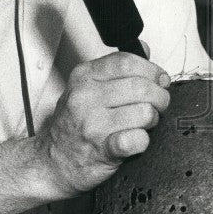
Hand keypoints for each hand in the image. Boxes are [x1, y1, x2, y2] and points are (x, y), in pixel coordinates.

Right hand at [36, 49, 170, 198]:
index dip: (152, 70)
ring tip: (143, 124)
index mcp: (84, 77)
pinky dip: (143, 140)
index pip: (127, 62)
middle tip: (158, 105)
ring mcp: (93, 124)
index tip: (160, 80)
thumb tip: (145, 50)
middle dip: (159, 96)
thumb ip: (116, 68)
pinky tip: (135, 140)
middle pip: (141, 86)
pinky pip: (138, 139)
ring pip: (145, 112)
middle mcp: (86, 97)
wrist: (52, 163)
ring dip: (152, 119)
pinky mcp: (103, 149)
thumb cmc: (73, 126)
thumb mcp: (86, 87)